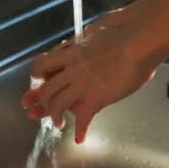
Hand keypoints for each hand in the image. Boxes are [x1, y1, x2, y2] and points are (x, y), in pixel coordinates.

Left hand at [20, 8, 158, 143]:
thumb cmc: (124, 29)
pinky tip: (80, 139)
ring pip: (57, 104)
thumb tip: (91, 37)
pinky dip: (80, 130)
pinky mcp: (95, 99)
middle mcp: (71, 69)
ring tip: (57, 124)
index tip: (36, 78)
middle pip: (46, 87)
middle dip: (37, 99)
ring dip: (54, 115)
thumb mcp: (98, 28)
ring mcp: (81, 85)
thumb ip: (89, 39)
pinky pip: (83, 119)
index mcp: (71, 51)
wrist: (137, 40)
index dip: (39, 73)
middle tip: (30, 108)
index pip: (45, 64)